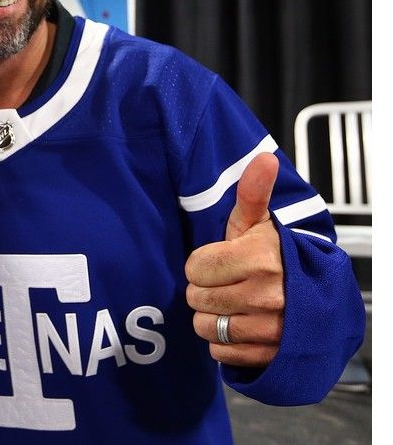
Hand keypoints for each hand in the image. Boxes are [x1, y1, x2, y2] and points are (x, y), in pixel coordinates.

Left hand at [184, 152, 283, 366]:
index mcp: (259, 258)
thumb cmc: (279, 255)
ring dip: (210, 317)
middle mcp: (267, 295)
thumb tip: (263, 157)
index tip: (218, 260)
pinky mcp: (270, 355)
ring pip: (205, 326)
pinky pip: (220, 352)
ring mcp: (270, 328)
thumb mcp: (260, 222)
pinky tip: (239, 325)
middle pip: (196, 298)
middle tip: (224, 282)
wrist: (317, 299)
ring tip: (230, 303)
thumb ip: (253, 192)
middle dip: (203, 289)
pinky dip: (223, 342)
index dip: (201, 264)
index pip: (195, 267)